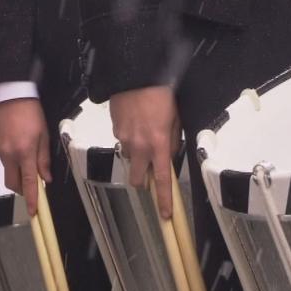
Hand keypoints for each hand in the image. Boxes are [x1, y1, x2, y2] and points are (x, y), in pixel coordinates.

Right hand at [0, 98, 50, 215]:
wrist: (12, 95)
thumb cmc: (32, 114)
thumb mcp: (44, 136)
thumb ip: (44, 160)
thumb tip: (46, 179)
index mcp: (24, 153)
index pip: (28, 182)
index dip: (31, 198)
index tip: (33, 212)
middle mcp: (9, 154)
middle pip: (12, 183)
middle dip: (21, 189)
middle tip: (32, 187)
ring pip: (8, 171)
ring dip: (17, 173)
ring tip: (27, 160)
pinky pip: (4, 160)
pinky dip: (12, 162)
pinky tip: (18, 149)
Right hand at [110, 86, 180, 218]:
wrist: (136, 75)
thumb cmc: (160, 94)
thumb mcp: (175, 119)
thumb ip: (172, 142)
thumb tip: (168, 155)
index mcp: (159, 145)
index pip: (163, 180)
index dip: (164, 200)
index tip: (164, 214)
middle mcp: (140, 147)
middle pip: (138, 179)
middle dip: (143, 180)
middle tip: (149, 170)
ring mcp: (124, 140)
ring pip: (129, 159)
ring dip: (136, 156)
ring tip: (143, 134)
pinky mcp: (115, 131)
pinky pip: (122, 142)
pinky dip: (129, 139)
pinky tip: (134, 123)